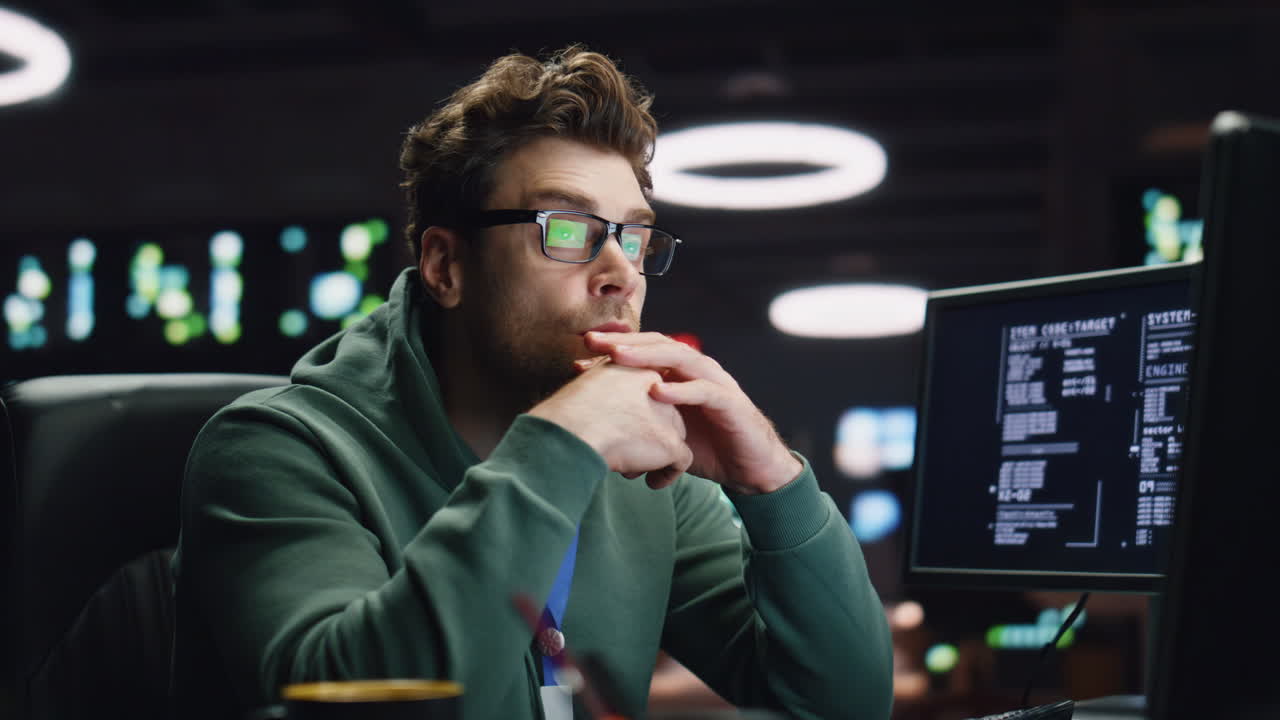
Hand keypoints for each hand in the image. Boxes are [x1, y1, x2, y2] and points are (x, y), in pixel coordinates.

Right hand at [528, 360, 693, 488]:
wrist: (570, 430)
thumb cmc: (568, 413)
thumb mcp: (588, 388)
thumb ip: (606, 389)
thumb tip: (607, 405)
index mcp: (637, 367)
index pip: (650, 390)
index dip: (638, 412)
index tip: (623, 427)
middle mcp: (659, 386)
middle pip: (665, 415)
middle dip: (647, 435)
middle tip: (623, 450)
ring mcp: (667, 415)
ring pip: (673, 439)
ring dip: (655, 455)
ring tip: (629, 467)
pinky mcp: (670, 442)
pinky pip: (680, 461)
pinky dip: (667, 474)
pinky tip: (651, 483)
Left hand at [579, 332, 802, 493]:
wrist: (749, 469)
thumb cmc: (705, 446)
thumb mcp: (665, 429)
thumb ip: (637, 419)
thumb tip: (594, 427)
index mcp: (679, 374)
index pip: (644, 352)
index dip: (613, 351)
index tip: (579, 356)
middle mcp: (696, 370)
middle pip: (657, 345)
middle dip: (624, 343)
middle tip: (592, 342)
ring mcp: (715, 382)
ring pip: (680, 359)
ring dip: (648, 356)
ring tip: (619, 356)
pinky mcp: (730, 403)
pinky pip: (704, 391)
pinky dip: (681, 390)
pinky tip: (658, 391)